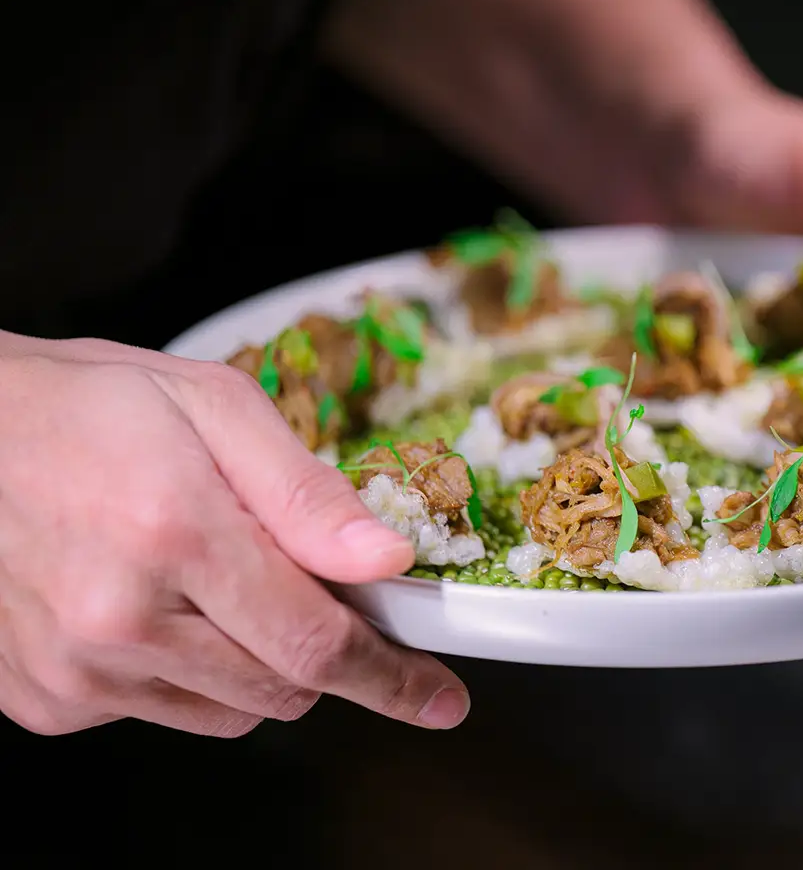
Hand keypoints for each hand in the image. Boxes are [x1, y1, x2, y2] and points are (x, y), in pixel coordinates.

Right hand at [0, 333, 469, 736]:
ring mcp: (75, 670)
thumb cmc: (86, 407)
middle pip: (282, 690)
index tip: (440, 697)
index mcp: (174, 533)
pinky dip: (189, 673)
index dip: (391, 676)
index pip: (316, 641)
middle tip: (311, 591)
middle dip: (325, 655)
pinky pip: (162, 712)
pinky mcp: (45, 701)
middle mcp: (119, 618)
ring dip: (256, 664)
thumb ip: (305, 491)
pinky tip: (157, 605)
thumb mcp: (213, 405)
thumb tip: (386, 559)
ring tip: (212, 580)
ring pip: (230, 714)